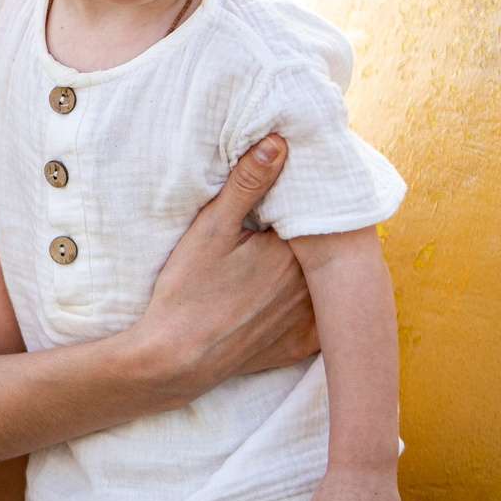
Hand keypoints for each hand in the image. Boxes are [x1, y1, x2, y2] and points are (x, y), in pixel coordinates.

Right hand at [136, 135, 318, 396]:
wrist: (175, 357)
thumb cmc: (187, 290)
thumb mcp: (211, 229)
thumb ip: (248, 183)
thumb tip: (279, 142)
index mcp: (294, 252)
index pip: (313, 217)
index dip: (302, 205)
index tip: (291, 197)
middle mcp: (312, 286)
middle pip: (323, 251)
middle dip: (312, 238)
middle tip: (287, 227)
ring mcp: (309, 319)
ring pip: (326, 283)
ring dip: (318, 271)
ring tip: (289, 260)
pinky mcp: (301, 345)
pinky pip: (323, 322)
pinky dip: (314, 308)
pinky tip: (292, 298)